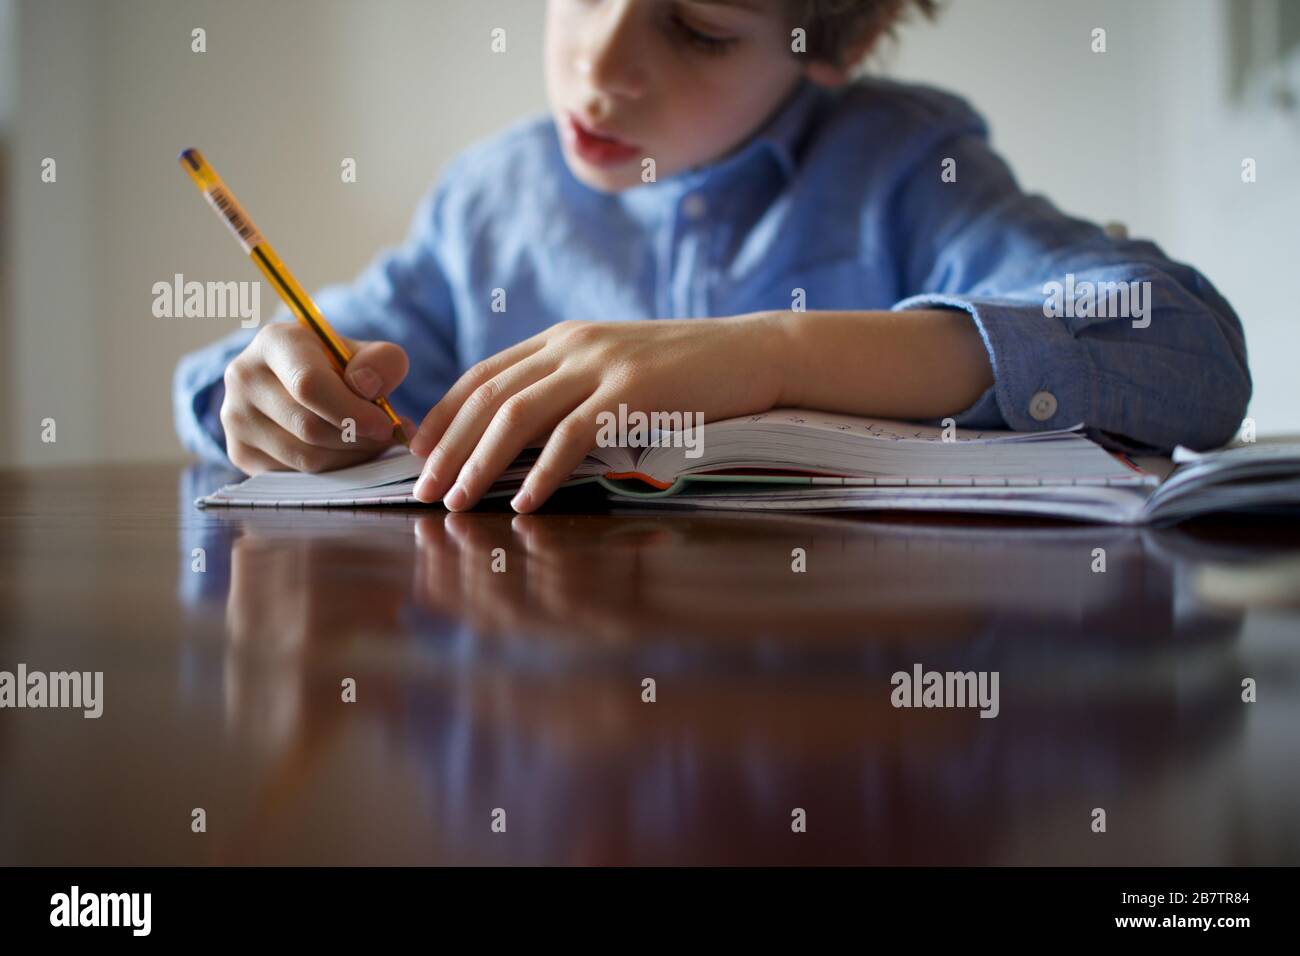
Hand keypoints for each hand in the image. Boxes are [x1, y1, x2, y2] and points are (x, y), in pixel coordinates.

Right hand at [220, 323, 415, 473]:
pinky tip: (345, 453)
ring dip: (349, 457)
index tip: (384, 425)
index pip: (309, 385)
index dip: (352, 411)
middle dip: (357, 438)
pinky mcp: (239, 452)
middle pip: (309, 427)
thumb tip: (368, 388)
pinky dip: (330, 471)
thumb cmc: (338, 367)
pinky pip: (295, 475)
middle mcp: (244, 377)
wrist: (295, 382)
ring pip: (304, 457)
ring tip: (370, 443)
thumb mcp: (365, 353)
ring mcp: (235, 417)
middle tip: (385, 437)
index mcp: (274, 342)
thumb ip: (381, 362)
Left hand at [408, 314, 786, 511]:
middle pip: (490, 397)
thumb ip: (571, 385)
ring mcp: (602, 365)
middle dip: (448, 447)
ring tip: (457, 501)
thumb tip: (524, 435)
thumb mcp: (616, 366)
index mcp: (563, 337)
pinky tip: (525, 502)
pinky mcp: (633, 392)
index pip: (483, 374)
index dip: (443, 415)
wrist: (753, 352)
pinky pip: (572, 437)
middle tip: (422, 490)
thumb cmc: (687, 370)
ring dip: (480, 463)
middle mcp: (573, 344)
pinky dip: (543, 473)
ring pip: (518, 415)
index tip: (418, 453)